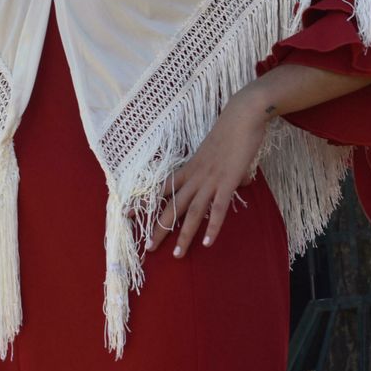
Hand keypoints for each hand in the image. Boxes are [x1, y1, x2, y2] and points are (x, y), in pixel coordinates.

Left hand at [148, 90, 270, 257]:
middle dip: (159, 228)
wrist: (241, 115)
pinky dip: (212, 227)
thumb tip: (238, 181)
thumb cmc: (231, 130)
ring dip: (184, 235)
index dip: (146, 203)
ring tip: (176, 254)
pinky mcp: (227, 182)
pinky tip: (206, 243)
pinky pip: (217, 209)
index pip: (162, 189)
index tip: (129, 214)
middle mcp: (195, 176)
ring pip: (192, 213)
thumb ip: (223, 171)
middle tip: (148, 247)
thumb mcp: (218, 153)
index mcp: (189, 168)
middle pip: (172, 206)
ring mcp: (210, 180)